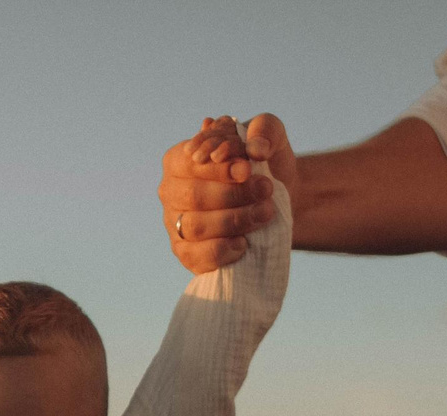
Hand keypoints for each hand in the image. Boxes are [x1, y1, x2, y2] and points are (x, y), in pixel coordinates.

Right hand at [160, 112, 279, 272]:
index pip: (190, 162)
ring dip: (234, 220)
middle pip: (193, 196)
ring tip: (266, 212)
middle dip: (233, 195)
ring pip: (196, 227)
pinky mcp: (186, 253)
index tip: (248, 168)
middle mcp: (170, 191)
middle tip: (266, 190)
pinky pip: (196, 256)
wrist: (276, 200)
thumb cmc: (265, 165)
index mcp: (179, 159)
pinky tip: (244, 243)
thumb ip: (265, 129)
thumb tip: (255, 148)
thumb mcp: (271, 138)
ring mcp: (175, 224)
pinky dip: (222, 250)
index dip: (218, 168)